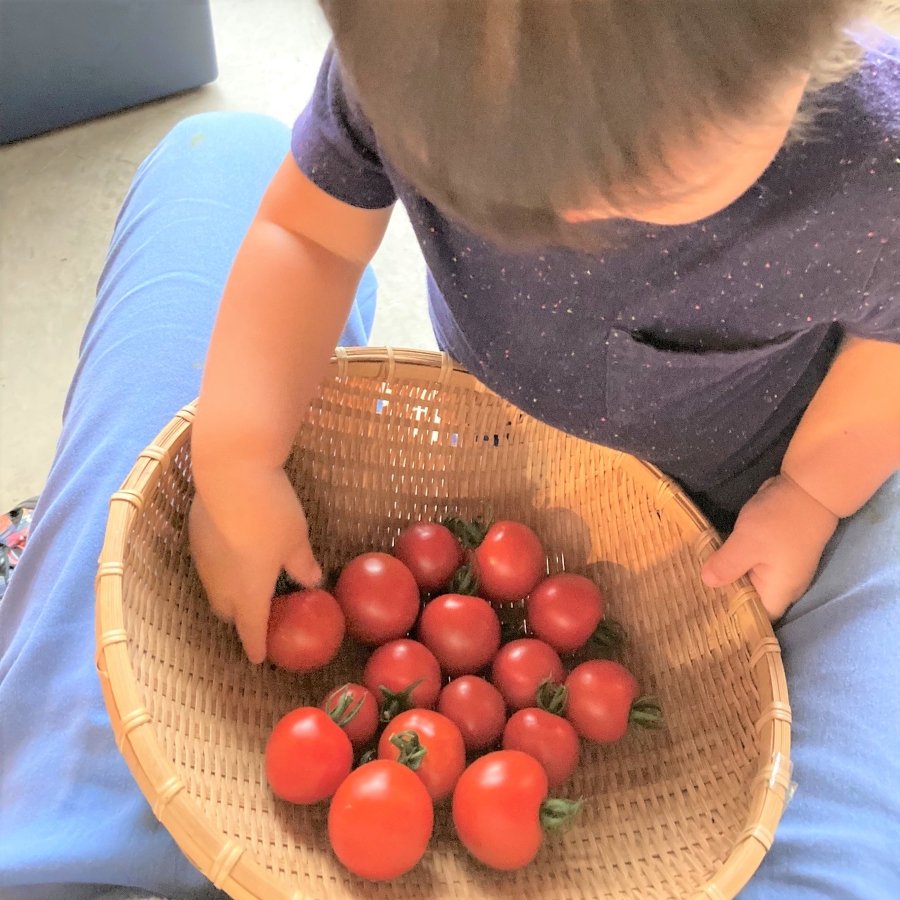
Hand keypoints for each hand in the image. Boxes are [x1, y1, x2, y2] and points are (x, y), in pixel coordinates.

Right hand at [189, 468, 321, 663]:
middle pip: (226, 611)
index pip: (250, 629)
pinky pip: (208, 563)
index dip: (255, 645)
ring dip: (228, 591)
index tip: (259, 658)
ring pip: (214, 587)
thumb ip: (302, 565)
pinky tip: (234, 549)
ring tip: (247, 580)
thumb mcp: (296, 540)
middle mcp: (220, 582)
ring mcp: (203, 559)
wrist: (230, 472)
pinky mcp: (195, 536)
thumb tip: (312, 581)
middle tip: (258, 611)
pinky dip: (221, 565)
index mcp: (248, 591)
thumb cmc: (271, 514)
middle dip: (240, 617)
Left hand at [700, 474, 838, 619]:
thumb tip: (706, 581)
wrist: (807, 490)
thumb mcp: (747, 543)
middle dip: (721, 601)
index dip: (729, 623)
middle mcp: (779, 588)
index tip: (700, 620)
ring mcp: (775, 570)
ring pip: (745, 583)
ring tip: (690, 585)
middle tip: (688, 600)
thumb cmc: (779, 521)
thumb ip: (726, 565)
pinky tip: (708, 564)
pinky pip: (746, 567)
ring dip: (723, 581)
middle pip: (747, 603)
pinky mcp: (769, 554)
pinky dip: (730, 566)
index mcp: (777, 594)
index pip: (752, 621)